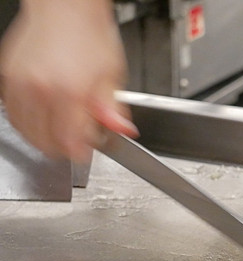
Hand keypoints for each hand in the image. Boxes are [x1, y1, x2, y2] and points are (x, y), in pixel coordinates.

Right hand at [0, 0, 137, 162]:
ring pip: (26, 132)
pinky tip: (44, 118)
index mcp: (69, 92)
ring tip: (63, 129)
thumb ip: (114, 109)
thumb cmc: (91, 36)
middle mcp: (39, 90)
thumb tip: (120, 132)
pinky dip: (28, 123)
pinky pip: (13, 114)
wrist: (65, 8)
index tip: (90, 150)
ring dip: (45, 138)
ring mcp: (19, 84)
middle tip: (80, 138)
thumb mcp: (113, 76)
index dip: (83, 153)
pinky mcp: (8, 78)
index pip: (71, 143)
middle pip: (47, 143)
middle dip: (65, 148)